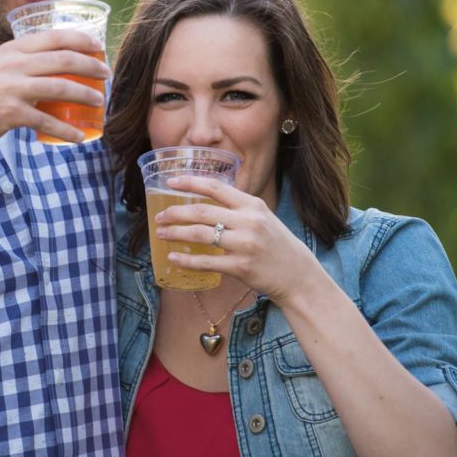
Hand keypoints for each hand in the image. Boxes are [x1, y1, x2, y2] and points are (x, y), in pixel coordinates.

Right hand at [0, 28, 109, 154]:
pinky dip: (67, 131)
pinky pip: (48, 122)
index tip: (99, 46)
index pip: (55, 36)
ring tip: (99, 102)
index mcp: (12, 49)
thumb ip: (18, 63)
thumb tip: (47, 67)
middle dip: (92, 65)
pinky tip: (79, 137)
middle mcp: (14, 63)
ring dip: (86, 96)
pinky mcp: (11, 113)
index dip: (82, 40)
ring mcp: (13, 87)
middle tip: (106, 73)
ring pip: (62, 88)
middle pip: (65, 59)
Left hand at [154, 174, 319, 304]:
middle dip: (175, 213)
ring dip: (176, 233)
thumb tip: (206, 199)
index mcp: (252, 205)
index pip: (215, 187)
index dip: (189, 182)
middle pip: (202, 211)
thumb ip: (238, 208)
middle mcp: (248, 221)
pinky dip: (186, 260)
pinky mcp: (241, 267)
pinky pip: (206, 262)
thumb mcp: (262, 217)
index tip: (170, 182)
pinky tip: (173, 258)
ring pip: (200, 234)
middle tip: (159, 217)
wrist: (298, 274)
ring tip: (161, 234)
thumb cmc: (276, 244)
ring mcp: (244, 244)